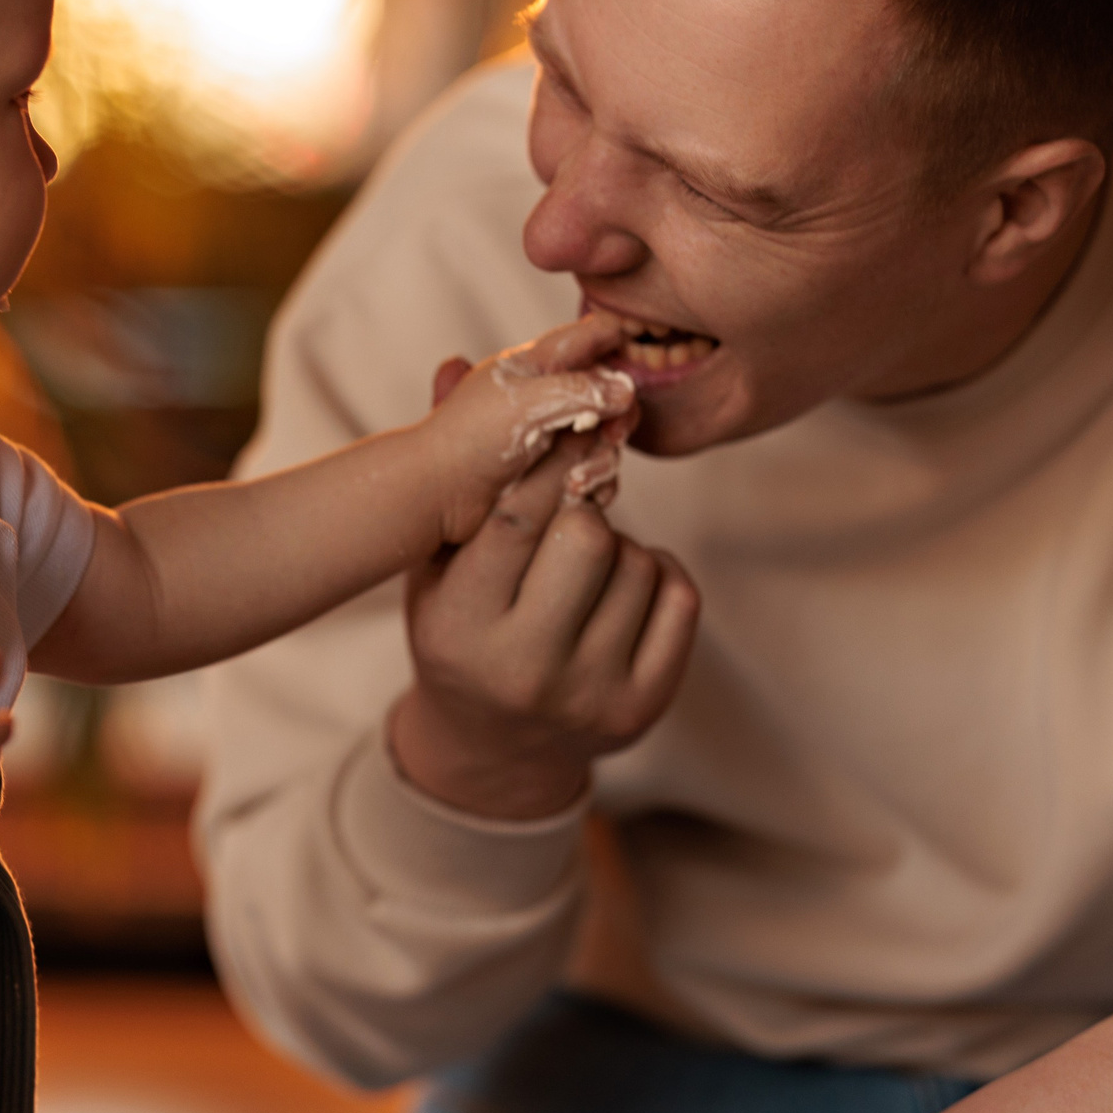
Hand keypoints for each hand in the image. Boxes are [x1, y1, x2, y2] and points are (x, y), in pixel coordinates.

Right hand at [389, 423, 698, 819]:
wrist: (495, 748)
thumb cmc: (460, 632)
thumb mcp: (434, 564)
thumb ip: (454, 473)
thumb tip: (453, 364)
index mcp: (460, 627)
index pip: (514, 518)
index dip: (543, 462)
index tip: (560, 432)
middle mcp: (524, 669)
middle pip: (587, 534)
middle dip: (582, 506)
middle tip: (571, 509)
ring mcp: (589, 695)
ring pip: (637, 561)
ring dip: (618, 545)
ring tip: (584, 566)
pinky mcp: (642, 706)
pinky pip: (678, 595)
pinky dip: (656, 574)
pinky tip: (620, 590)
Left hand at [419, 316, 638, 543]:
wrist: (434, 496)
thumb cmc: (468, 441)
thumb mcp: (526, 403)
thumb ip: (581, 389)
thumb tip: (627, 389)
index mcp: (536, 362)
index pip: (593, 334)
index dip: (624, 340)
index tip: (642, 365)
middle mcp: (548, 394)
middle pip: (611, 391)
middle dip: (619, 415)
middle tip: (611, 437)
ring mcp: (551, 432)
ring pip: (605, 436)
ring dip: (600, 459)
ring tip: (574, 482)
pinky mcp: (552, 469)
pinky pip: (592, 470)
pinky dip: (591, 482)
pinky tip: (574, 494)